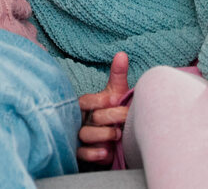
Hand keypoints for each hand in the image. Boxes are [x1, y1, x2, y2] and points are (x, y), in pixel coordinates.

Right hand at [76, 52, 130, 166]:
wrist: (116, 140)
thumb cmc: (113, 113)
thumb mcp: (116, 94)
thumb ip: (117, 76)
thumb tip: (122, 54)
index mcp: (86, 105)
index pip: (86, 101)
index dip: (101, 101)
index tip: (116, 100)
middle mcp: (81, 120)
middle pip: (91, 118)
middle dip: (110, 118)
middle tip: (126, 118)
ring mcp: (80, 137)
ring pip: (85, 135)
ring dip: (103, 135)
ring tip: (118, 135)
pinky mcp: (83, 153)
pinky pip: (82, 154)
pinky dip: (93, 153)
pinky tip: (105, 153)